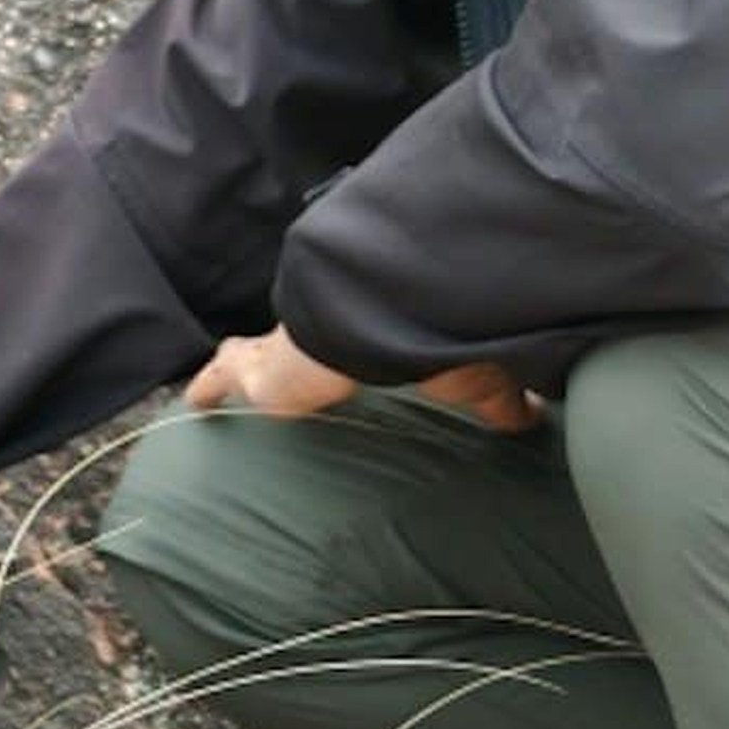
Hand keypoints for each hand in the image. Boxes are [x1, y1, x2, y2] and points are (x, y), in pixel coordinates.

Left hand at [184, 328, 538, 433]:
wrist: (393, 310)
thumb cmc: (440, 334)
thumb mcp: (474, 376)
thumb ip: (498, 399)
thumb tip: (535, 417)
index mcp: (365, 329)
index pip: (346, 331)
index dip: (340, 343)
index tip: (334, 354)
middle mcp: (319, 329)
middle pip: (290, 340)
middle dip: (277, 353)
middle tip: (267, 368)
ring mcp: (284, 346)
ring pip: (252, 351)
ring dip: (241, 365)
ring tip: (222, 385)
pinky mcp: (262, 368)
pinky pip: (226, 372)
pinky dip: (210, 387)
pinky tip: (193, 402)